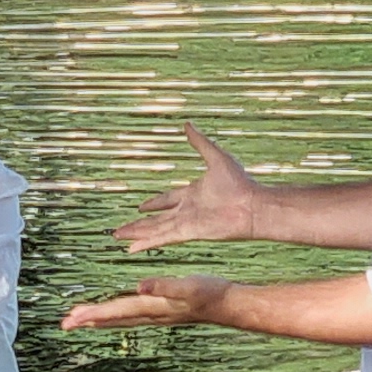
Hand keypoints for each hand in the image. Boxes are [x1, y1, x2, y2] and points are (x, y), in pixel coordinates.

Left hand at [59, 273, 232, 330]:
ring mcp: (156, 314)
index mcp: (152, 306)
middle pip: (113, 319)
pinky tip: (113, 313)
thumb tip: (139, 287)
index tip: (71, 319)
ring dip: (99, 320)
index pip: (116, 311)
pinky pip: (131, 315)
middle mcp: (150, 313)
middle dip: (88, 321)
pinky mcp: (161, 311)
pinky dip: (116, 315)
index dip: (93, 314)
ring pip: (120, 319)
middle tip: (64, 325)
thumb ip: (164, 286)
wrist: (229, 304)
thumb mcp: (188, 286)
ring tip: (79, 321)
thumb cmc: (211, 293)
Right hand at [117, 124, 265, 252]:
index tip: (141, 206)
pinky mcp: (188, 232)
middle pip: (157, 218)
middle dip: (139, 223)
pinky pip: (163, 238)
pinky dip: (147, 242)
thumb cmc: (240, 183)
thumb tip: (187, 124)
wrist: (253, 205)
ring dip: (137, 233)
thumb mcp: (216, 157)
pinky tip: (132, 247)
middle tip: (122, 228)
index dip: (154, 203)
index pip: (168, 199)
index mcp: (193, 193)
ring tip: (118, 236)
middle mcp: (187, 210)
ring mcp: (186, 222)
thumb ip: (200, 142)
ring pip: (155, 228)